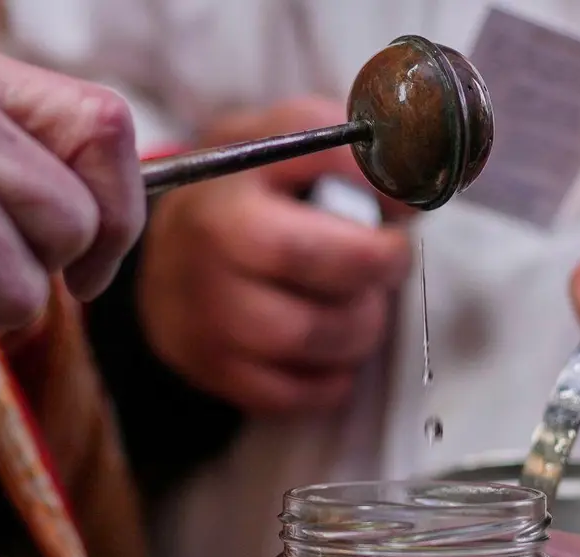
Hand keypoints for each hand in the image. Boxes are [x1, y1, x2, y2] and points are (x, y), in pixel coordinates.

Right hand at [139, 97, 414, 414]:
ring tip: (359, 306)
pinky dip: (332, 378)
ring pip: (315, 335)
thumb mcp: (282, 141)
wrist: (167, 257)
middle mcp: (210, 248)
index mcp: (234, 182)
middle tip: (387, 263)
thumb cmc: (245, 197)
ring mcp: (207, 315)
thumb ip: (347, 149)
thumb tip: (411, 189)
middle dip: (380, 266)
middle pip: (327, 263)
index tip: (400, 208)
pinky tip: (330, 348)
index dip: (383, 192)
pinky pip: (297, 393)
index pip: (329, 171)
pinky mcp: (213, 370)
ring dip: (361, 326)